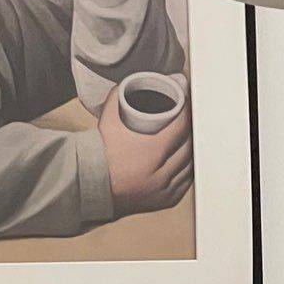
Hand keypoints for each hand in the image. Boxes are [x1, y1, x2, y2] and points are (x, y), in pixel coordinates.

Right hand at [98, 86, 192, 215]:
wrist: (91, 185)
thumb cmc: (100, 153)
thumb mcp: (108, 121)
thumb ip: (118, 97)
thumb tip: (130, 82)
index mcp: (151, 152)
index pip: (181, 128)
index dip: (188, 113)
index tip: (188, 105)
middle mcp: (161, 173)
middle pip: (188, 146)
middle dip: (192, 130)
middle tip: (190, 118)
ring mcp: (165, 189)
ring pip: (189, 166)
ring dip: (192, 150)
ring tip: (190, 137)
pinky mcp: (166, 201)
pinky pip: (185, 182)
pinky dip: (188, 170)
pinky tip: (188, 159)